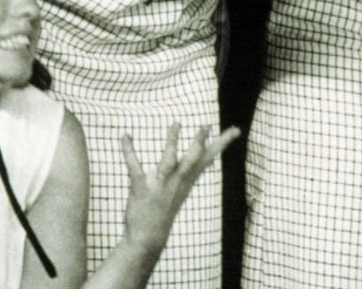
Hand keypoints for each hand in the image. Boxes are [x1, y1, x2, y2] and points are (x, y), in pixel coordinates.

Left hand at [120, 123, 239, 252]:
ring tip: (176, 123)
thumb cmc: (166, 208)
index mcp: (187, 179)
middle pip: (193, 159)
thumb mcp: (183, 188)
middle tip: (206, 125)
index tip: (236, 130)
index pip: (209, 158)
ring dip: (172, 142)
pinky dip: (129, 150)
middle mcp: (177, 181)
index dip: (222, 143)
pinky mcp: (141, 188)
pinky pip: (134, 167)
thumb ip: (193, 169)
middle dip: (199, 142)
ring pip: (169, 161)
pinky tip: (125, 136)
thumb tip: (205, 152)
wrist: (148, 238)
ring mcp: (160, 185)